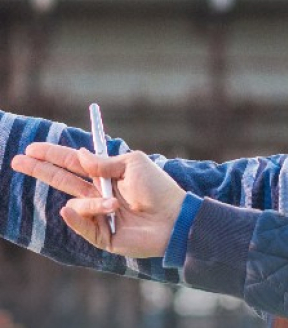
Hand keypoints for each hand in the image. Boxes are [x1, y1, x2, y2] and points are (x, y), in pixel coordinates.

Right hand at [11, 144, 185, 257]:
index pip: (74, 163)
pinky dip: (80, 218)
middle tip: (18, 160)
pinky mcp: (101, 236)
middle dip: (41, 170)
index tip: (33, 148)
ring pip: (76, 204)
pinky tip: (78, 211)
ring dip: (93, 203)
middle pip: (63, 180)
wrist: (173, 217)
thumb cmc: (158, 188)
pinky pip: (81, 226)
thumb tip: (78, 156)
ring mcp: (98, 215)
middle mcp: (99, 194)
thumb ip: (105, 162)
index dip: (54, 155)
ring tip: (116, 205)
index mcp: (107, 175)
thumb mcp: (134, 165)